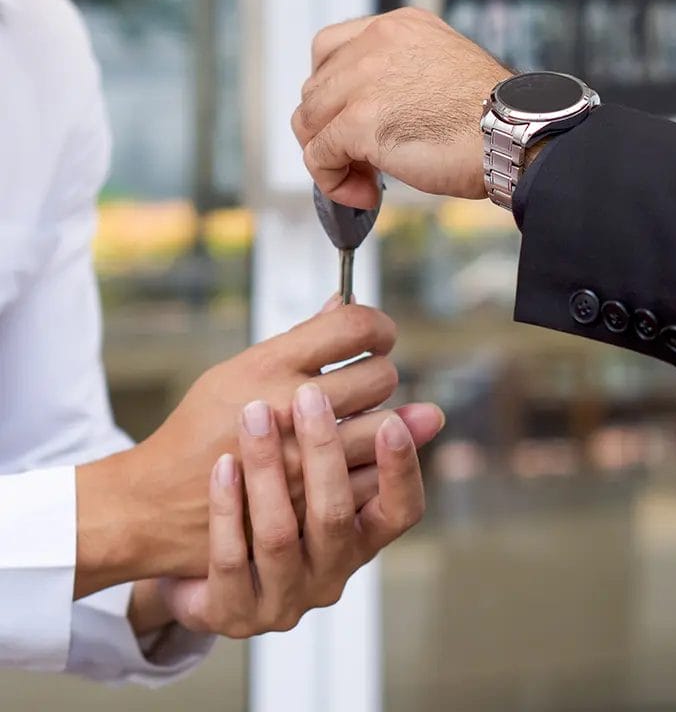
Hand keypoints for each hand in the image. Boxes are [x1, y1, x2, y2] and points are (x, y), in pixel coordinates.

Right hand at [75, 298, 442, 597]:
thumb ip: (299, 339)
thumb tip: (343, 302)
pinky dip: (378, 461)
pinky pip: (376, 475)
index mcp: (269, 366)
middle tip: (366, 380)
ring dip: (387, 420)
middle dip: (381, 372)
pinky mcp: (312, 501)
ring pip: (387, 427)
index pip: (353, 328)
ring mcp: (304, 458)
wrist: (161, 502)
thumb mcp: (237, 369)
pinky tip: (364, 453)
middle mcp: (289, 407)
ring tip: (366, 418)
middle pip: (381, 376)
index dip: (377, 326)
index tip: (378, 335)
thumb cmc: (200, 428)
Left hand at [160, 389, 425, 637]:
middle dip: (323, 451)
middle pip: (334, 516)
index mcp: (360, 543)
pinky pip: (230, 560)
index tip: (390, 423)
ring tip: (255, 413)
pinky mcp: (233, 613)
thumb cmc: (281, 513)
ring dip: (267, 468)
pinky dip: (227, 508)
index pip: (400, 514)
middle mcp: (329, 577)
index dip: (400, 473)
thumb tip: (432, 413)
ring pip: (278, 535)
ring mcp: (282, 602)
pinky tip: (224, 463)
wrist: (207, 575)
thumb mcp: (325, 487)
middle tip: (310, 394)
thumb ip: (368, 449)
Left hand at [292, 7, 508, 208]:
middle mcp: (376, 45)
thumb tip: (364, 120)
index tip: (345, 124)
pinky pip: (320, 155)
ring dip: (329, 159)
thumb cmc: (490, 119)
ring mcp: (365, 81)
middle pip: (314, 91)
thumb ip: (398, 83)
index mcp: (397, 29)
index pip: (330, 52)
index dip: (330, 96)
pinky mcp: (361, 121)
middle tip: (359, 162)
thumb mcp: (440, 76)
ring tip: (363, 181)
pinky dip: (333, 182)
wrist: (512, 137)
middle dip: (328, 132)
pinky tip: (363, 194)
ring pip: (308, 123)